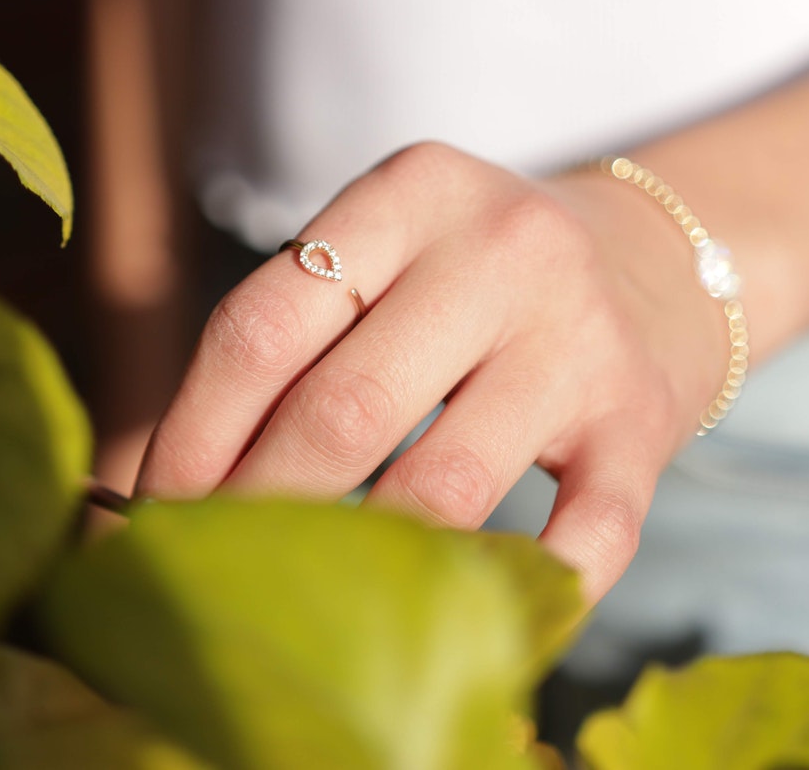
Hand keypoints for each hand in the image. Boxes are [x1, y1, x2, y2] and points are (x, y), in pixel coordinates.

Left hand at [136, 142, 729, 602]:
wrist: (651, 260)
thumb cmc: (475, 276)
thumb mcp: (389, 252)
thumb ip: (299, 331)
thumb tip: (172, 476)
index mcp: (411, 195)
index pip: (264, 324)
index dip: (192, 431)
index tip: (156, 506)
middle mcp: (503, 251)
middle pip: (343, 409)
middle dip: (259, 507)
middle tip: (214, 566)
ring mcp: (581, 338)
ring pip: (444, 485)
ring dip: (363, 561)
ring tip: (311, 596)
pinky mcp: (640, 419)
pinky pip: (582, 531)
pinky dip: (523, 589)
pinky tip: (470, 614)